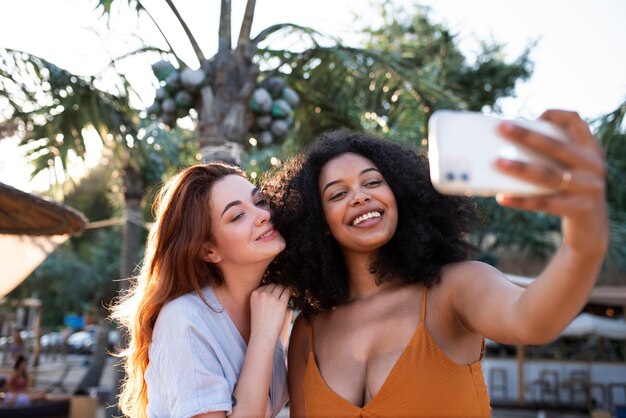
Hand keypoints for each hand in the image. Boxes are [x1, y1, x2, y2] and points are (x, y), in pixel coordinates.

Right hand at [249, 284, 290, 342]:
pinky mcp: (281, 303)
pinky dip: (290, 291)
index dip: (272, 289)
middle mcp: (262, 294)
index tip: (275, 292)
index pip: (266, 286)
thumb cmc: (260, 323)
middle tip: (282, 292)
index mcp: (254, 294)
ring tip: (288, 291)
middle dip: (278, 288)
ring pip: (281, 287)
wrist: (262, 335)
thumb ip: (263, 297)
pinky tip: (292, 292)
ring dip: (284, 289)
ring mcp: (272, 298)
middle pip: (273, 285)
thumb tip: (276, 290)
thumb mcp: (256, 306)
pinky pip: (287, 292)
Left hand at [494, 110, 607, 256]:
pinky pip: (544, 204)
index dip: (555, 115)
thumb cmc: (569, 191)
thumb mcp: (569, 169)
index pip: (576, 122)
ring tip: (496, 163)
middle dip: (526, 136)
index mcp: (590, 149)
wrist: (592, 228)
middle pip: (556, 146)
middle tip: (501, 127)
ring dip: (520, 168)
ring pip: (548, 175)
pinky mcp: (580, 208)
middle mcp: (593, 165)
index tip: (534, 116)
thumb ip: (550, 157)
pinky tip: (502, 197)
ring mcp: (589, 187)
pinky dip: (521, 201)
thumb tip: (505, 148)